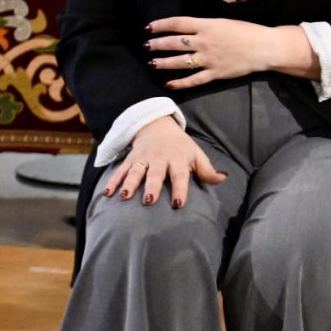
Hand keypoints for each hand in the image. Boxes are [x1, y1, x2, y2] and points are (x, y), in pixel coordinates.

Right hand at [102, 115, 226, 207]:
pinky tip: (107, 193)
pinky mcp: (131, 159)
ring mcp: (143, 159)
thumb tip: (223, 179)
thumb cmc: (181, 147)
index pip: (180, 175)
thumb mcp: (196, 154)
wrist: (158, 126)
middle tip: (149, 200)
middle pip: (155, 173)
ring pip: (135, 172)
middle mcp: (159, 159)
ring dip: (128, 184)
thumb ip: (207, 170)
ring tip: (124, 197)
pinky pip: (120, 170)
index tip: (177, 203)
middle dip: (151, 186)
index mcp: (178, 159)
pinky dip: (113, 181)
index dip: (180, 189)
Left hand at [145, 16, 307, 89]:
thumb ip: (205, 26)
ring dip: (163, 62)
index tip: (149, 27)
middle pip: (174, 43)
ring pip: (180, 62)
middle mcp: (204, 42)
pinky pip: (194, 80)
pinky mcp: (215, 73)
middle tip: (146, 46)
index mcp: (207, 25)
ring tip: (152, 63)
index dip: (161, 25)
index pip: (177, 23)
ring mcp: (209, 59)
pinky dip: (180, 83)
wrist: (265, 47)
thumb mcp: (224, 22)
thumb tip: (186, 29)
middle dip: (157, 44)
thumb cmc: (247, 31)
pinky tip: (168, 83)